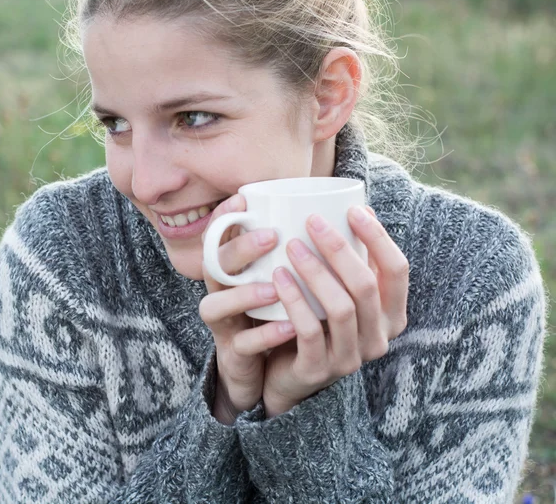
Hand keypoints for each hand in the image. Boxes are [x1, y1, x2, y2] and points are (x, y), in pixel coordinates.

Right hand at [198, 194, 296, 423]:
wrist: (263, 367)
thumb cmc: (281, 311)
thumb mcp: (289, 276)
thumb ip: (309, 249)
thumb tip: (352, 211)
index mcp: (233, 269)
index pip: (217, 237)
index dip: (223, 217)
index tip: (243, 200)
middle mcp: (222, 293)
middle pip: (214, 266)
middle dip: (239, 248)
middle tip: (271, 236)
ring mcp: (225, 325)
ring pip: (215, 306)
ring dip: (245, 293)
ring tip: (276, 285)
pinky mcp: (234, 355)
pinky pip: (242, 345)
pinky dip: (265, 335)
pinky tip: (290, 326)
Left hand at [262, 205, 408, 416]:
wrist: (288, 373)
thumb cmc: (318, 320)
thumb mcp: (341, 291)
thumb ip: (353, 261)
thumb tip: (358, 206)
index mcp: (392, 315)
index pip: (397, 271)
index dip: (378, 238)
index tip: (353, 210)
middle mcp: (379, 338)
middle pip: (366, 286)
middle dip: (339, 249)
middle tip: (312, 222)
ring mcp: (351, 358)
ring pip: (341, 308)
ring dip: (315, 272)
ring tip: (291, 245)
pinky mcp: (319, 370)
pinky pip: (309, 331)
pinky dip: (294, 300)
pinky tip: (278, 276)